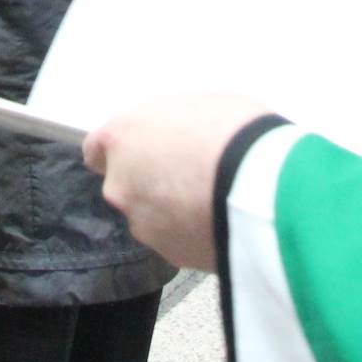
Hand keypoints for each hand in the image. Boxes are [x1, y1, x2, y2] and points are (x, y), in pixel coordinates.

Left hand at [83, 93, 272, 272]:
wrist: (264, 187)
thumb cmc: (234, 131)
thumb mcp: (200, 106)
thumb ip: (172, 128)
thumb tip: (177, 140)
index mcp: (122, 138)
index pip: (97, 150)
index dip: (122, 151)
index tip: (144, 151)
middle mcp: (121, 185)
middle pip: (125, 185)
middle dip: (150, 182)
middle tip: (190, 174)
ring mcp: (143, 225)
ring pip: (150, 216)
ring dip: (171, 211)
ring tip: (212, 200)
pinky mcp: (171, 256)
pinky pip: (176, 239)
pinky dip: (191, 232)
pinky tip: (221, 221)